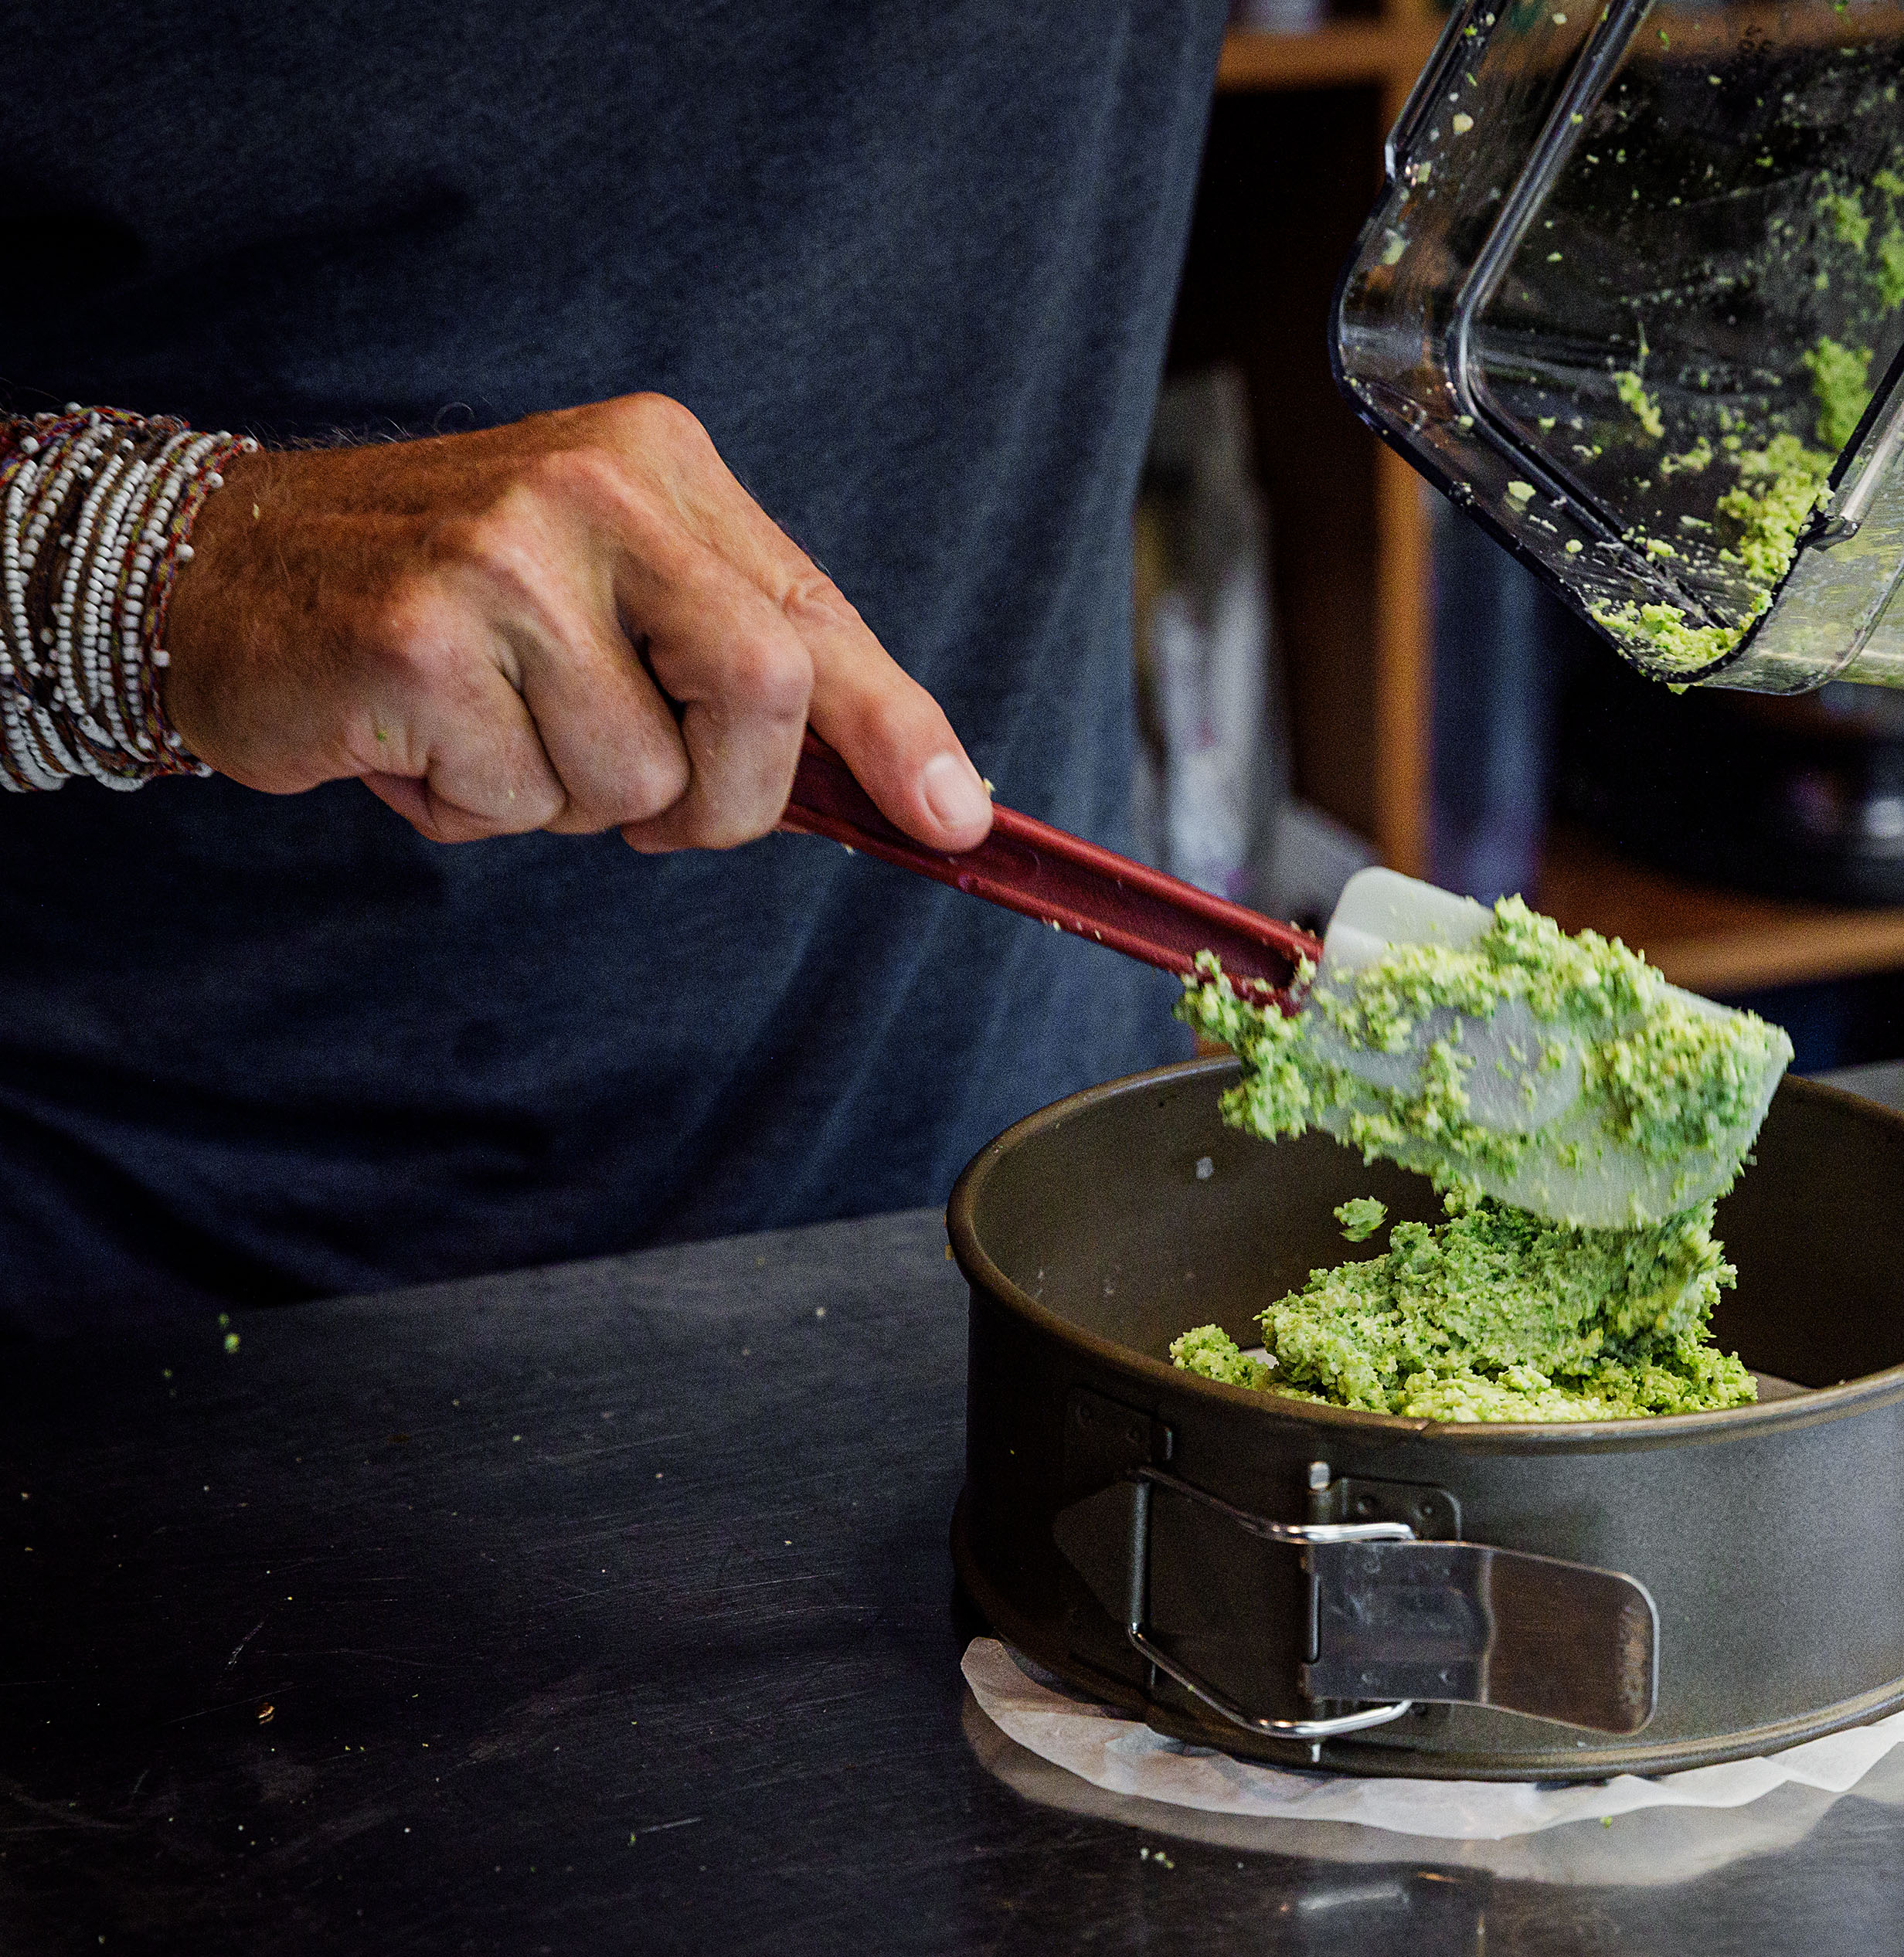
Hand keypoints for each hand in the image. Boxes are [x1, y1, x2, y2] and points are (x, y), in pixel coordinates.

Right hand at [160, 393, 993, 853]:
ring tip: (492, 733)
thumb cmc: (452, 606)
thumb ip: (744, 670)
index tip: (955, 819)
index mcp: (661, 466)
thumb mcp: (617, 598)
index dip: (898, 732)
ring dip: (572, 804)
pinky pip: (521, 802)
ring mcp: (501, 557)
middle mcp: (592, 488)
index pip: (816, 620)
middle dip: (726, 795)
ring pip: (636, 777)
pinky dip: (478, 810)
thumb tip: (914, 792)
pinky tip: (419, 742)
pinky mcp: (418, 640)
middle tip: (652, 805)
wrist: (223, 574)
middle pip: (763, 693)